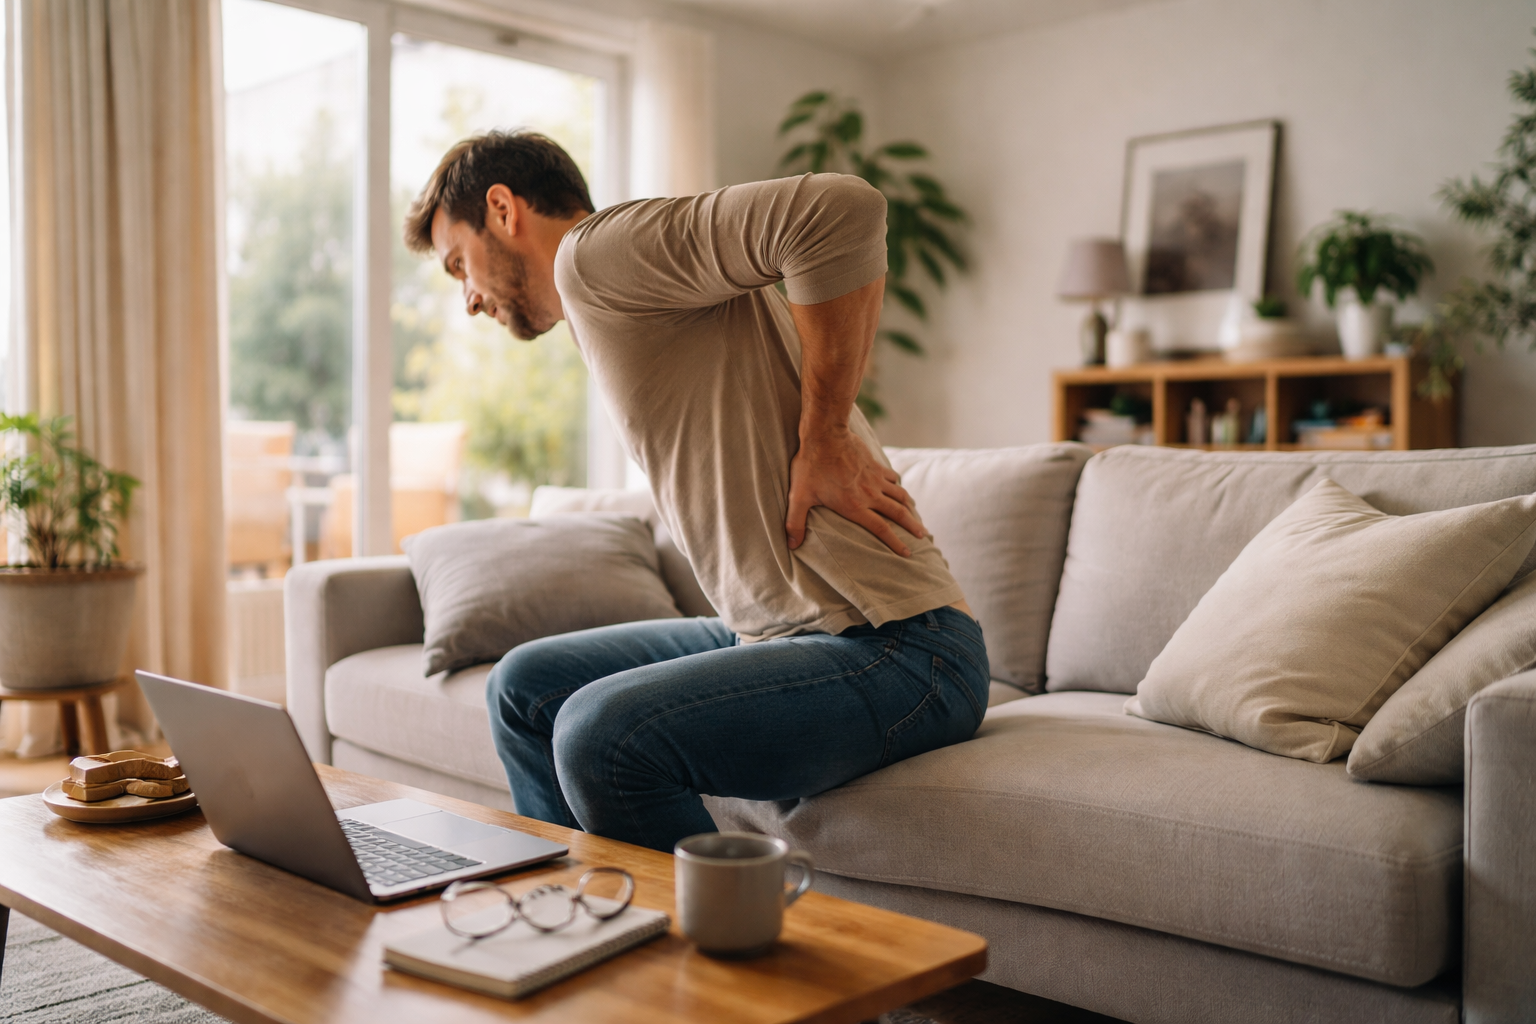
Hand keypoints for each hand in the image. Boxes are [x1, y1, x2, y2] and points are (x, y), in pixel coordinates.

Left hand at [785, 428, 925, 556]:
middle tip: (923, 536)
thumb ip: (795, 522)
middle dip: (912, 526)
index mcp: (855, 506)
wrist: (826, 434)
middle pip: (898, 513)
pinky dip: (899, 486)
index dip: (895, 543)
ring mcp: (875, 479)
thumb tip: (791, 544)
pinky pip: (893, 477)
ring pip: (900, 495)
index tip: (906, 553)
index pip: (881, 529)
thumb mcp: (798, 496)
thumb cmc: (811, 466)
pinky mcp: (875, 465)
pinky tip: (899, 488)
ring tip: (916, 516)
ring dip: (910, 507)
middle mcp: (870, 494)